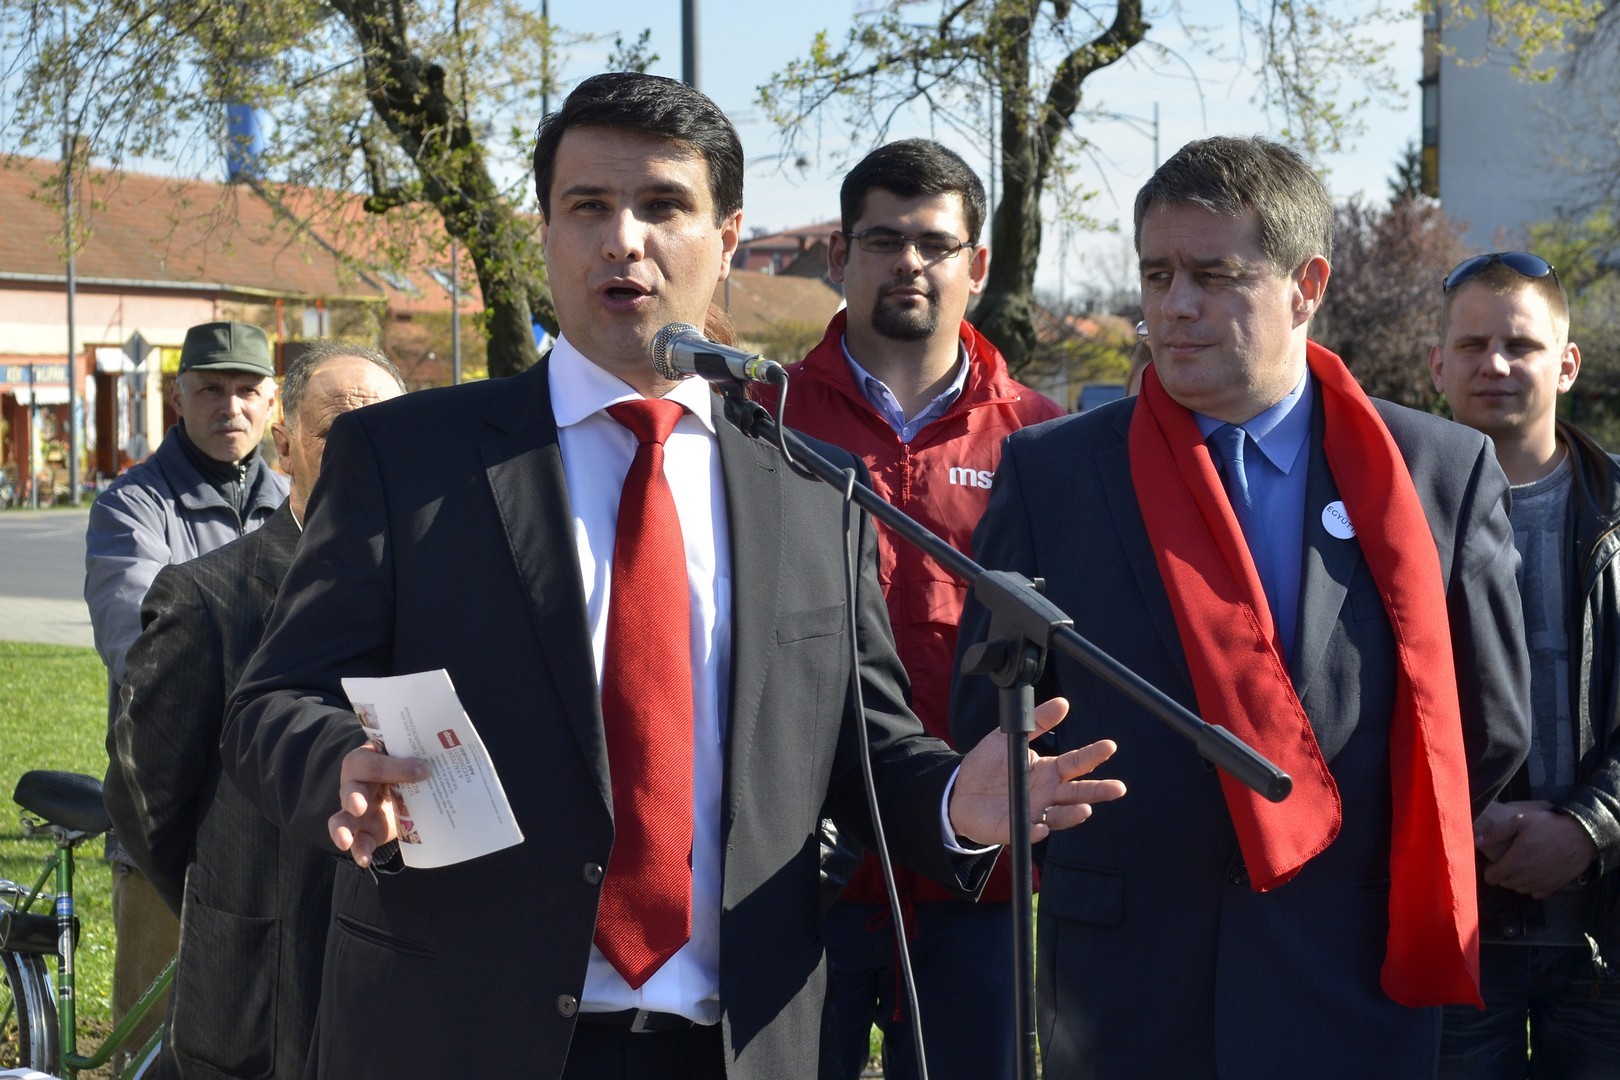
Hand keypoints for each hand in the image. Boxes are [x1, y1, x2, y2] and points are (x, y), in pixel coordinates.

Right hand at [329, 742, 431, 867]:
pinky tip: (365, 859)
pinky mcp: (366, 830)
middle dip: (353, 798)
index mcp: (365, 760)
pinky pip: (359, 842)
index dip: (396, 768)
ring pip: (342, 820)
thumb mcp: (408, 757)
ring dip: (342, 830)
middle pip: (350, 790)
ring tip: (345, 840)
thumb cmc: (403, 761)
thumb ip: (415, 760)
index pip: (373, 763)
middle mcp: (355, 785)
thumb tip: (429, 769)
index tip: (424, 771)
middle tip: (359, 806)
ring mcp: (357, 811)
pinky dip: (360, 851)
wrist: (405, 781)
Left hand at [949, 696, 1126, 846]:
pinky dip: (1036, 831)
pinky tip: (1042, 827)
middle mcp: (1046, 794)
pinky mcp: (1013, 828)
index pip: (1075, 763)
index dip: (1092, 755)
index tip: (1109, 746)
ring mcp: (1033, 812)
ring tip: (1084, 809)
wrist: (959, 791)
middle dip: (1097, 791)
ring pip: (1060, 816)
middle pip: (1076, 793)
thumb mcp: (1009, 737)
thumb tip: (1062, 703)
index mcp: (1047, 771)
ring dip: (1073, 814)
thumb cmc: (988, 765)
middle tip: (1117, 788)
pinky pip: (1028, 831)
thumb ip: (1036, 722)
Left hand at [1477, 799, 1597, 898]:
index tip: (1495, 861)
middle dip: (1503, 873)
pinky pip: (1536, 893)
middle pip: (1505, 883)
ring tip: (1522, 865)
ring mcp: (1540, 884)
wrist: (1582, 837)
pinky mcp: (1553, 887)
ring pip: (1519, 889)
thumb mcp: (1520, 820)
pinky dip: (1532, 886)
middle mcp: (1526, 878)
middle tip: (1509, 860)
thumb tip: (1477, 839)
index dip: (1490, 869)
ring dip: (1517, 880)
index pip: (1492, 878)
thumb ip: (1496, 831)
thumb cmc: (1549, 827)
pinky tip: (1535, 872)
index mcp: (1515, 863)